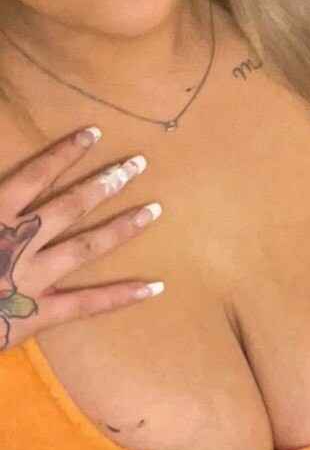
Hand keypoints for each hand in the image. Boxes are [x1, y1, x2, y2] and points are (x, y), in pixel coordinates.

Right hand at [0, 128, 162, 352]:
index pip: (34, 176)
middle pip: (70, 206)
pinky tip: (154, 286)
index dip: (64, 154)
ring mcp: (31, 279)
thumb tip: (8, 186)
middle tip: (138, 165)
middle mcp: (18, 242)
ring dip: (122, 227)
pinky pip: (85, 305)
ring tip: (154, 210)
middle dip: (105, 183)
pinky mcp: (39, 316)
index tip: (93, 133)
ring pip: (86, 247)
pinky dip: (121, 296)